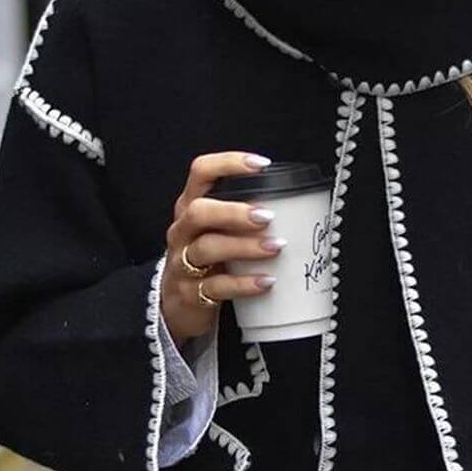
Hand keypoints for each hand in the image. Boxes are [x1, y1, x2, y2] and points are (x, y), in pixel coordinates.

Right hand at [161, 152, 285, 347]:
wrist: (177, 307)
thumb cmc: (207, 262)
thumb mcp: (216, 233)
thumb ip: (241, 218)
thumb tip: (294, 206)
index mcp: (190, 208)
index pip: (201, 173)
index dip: (228, 163)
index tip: (261, 165)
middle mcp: (182, 232)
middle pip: (199, 212)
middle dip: (234, 211)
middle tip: (267, 216)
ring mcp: (182, 263)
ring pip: (207, 248)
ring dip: (244, 246)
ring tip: (275, 246)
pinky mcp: (190, 294)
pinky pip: (216, 287)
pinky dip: (244, 283)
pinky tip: (267, 281)